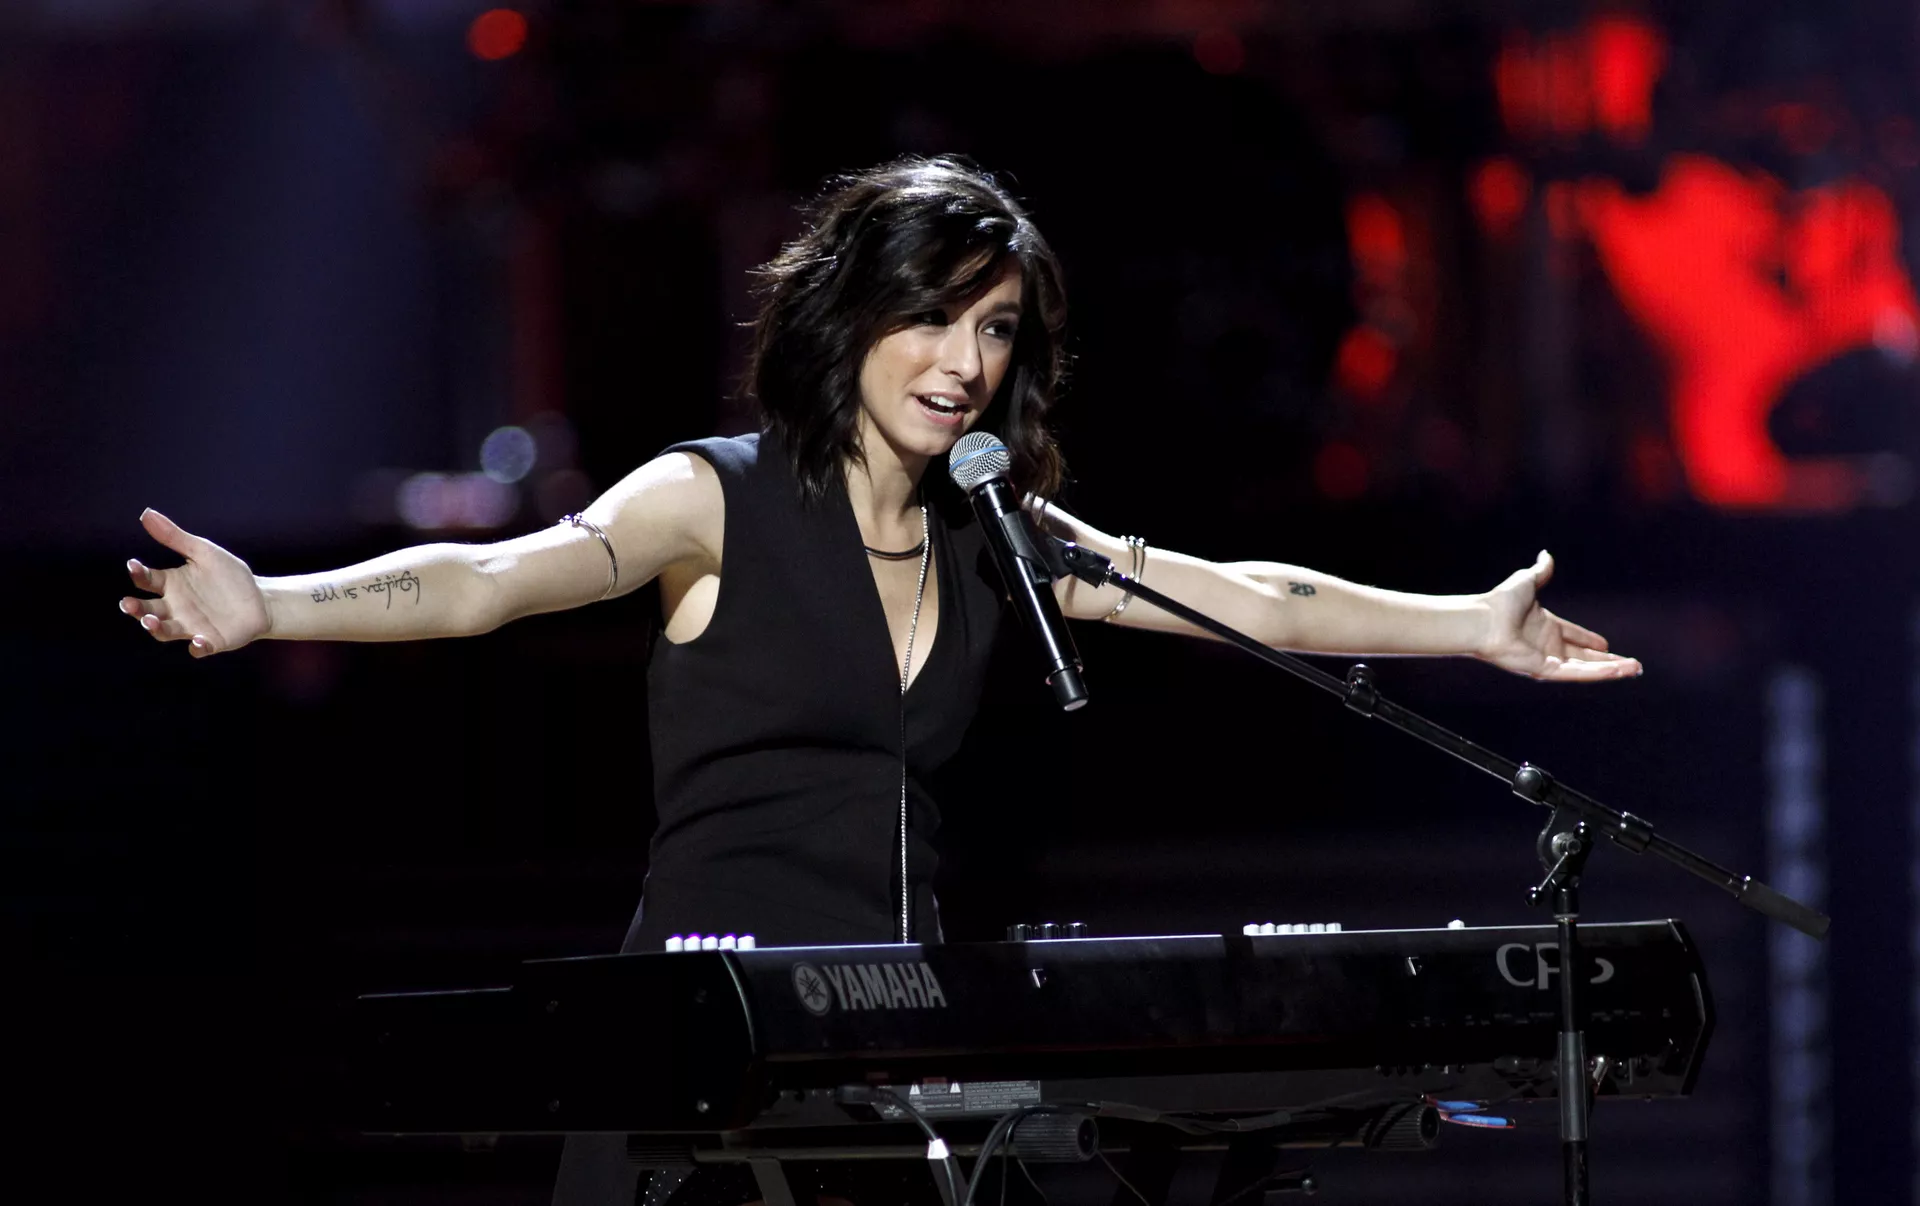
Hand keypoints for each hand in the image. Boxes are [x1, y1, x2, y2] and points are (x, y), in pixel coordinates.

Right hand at [120, 509, 269, 657]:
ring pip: (166, 630)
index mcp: (171, 584)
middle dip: (136, 608)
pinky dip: (197, 646)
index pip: (147, 579)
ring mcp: (191, 626)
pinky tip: (197, 641)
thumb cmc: (228, 576)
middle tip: (128, 604)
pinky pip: (199, 647)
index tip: (133, 565)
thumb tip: (146, 514)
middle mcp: (175, 608)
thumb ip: (175, 537)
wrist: (260, 599)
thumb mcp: (204, 552)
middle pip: (148, 609)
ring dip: (156, 627)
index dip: (139, 573)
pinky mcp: (211, 641)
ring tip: (150, 621)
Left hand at [1478, 551, 1641, 681]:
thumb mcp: (1527, 581)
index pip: (1574, 636)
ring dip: (1611, 670)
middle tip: (1631, 665)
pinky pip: (1576, 674)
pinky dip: (1598, 673)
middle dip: (1608, 661)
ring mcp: (1546, 660)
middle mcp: (1547, 645)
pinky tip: (1618, 672)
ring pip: (1586, 668)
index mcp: (1545, 626)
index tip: (1606, 645)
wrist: (1484, 618)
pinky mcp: (1544, 671)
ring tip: (1635, 670)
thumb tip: (1546, 555)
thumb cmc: (1500, 601)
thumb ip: (1541, 572)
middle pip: (1584, 656)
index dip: (1590, 641)